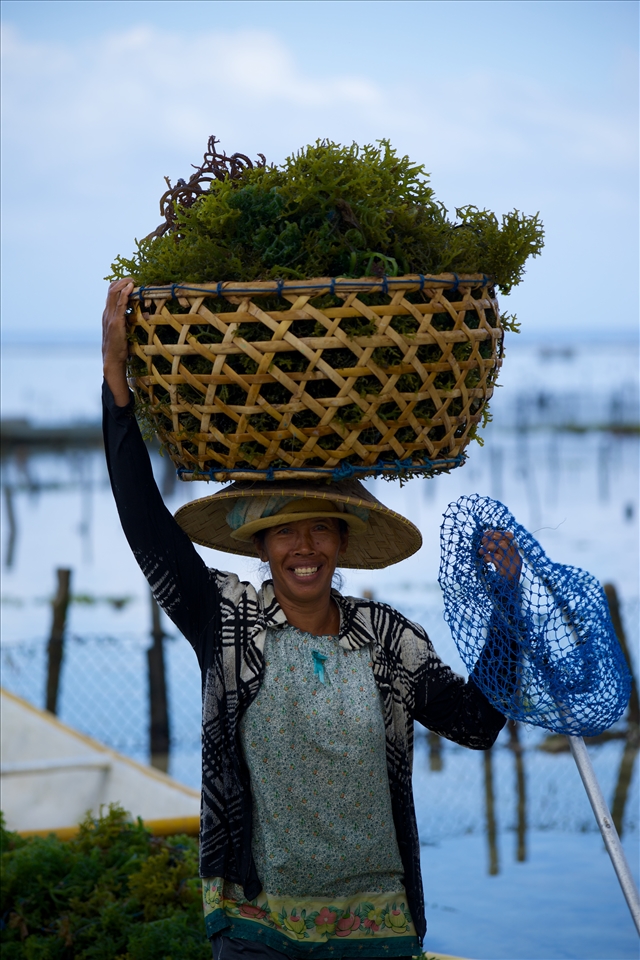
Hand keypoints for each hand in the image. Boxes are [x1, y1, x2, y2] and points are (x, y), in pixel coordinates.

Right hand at [102, 278, 133, 405]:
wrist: (112, 360)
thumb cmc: (119, 348)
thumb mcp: (124, 331)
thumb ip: (129, 322)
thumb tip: (145, 316)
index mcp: (108, 315)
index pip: (111, 293)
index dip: (120, 284)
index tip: (130, 280)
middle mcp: (107, 313)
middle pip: (111, 289)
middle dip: (122, 280)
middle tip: (133, 277)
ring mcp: (110, 317)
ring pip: (114, 293)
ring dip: (124, 284)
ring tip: (133, 279)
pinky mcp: (116, 323)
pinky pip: (120, 304)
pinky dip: (125, 294)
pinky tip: (131, 287)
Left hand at [479, 529, 521, 580]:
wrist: (507, 598)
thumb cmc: (503, 581)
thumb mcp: (503, 565)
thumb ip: (498, 554)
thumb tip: (486, 541)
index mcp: (516, 555)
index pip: (510, 537)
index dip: (497, 533)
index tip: (486, 534)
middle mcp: (516, 558)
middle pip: (504, 539)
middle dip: (491, 537)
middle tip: (482, 541)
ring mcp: (512, 565)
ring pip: (501, 545)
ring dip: (488, 546)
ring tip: (481, 552)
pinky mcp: (506, 572)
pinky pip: (497, 558)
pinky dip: (488, 556)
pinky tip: (484, 560)